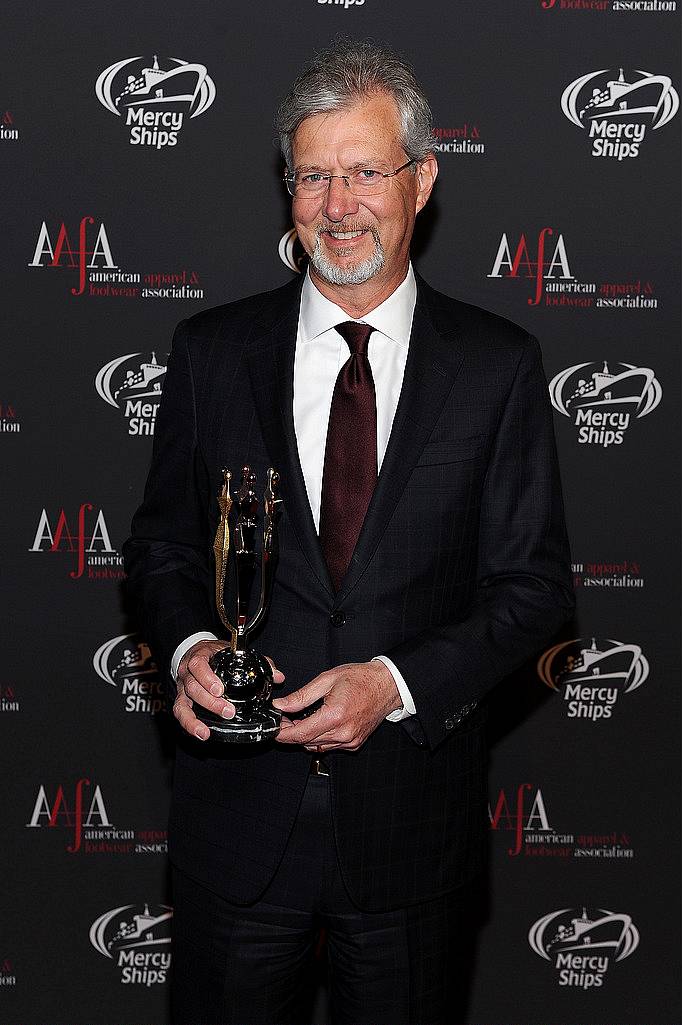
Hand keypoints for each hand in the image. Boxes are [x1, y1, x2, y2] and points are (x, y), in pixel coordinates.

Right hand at [174, 640, 284, 740]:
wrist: (196, 653)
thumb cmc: (214, 654)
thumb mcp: (233, 652)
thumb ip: (257, 662)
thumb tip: (278, 676)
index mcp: (199, 658)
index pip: (198, 665)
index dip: (207, 678)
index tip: (220, 690)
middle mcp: (187, 674)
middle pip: (193, 688)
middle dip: (210, 702)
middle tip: (228, 711)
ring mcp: (182, 688)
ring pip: (183, 704)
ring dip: (194, 719)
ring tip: (206, 732)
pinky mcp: (181, 700)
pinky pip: (180, 713)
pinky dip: (188, 725)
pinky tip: (200, 733)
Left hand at [273, 661, 401, 752]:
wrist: (387, 685)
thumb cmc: (361, 679)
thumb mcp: (327, 679)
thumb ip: (302, 696)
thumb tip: (282, 705)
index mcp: (335, 715)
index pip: (300, 734)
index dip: (283, 734)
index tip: (274, 729)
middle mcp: (343, 733)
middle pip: (306, 742)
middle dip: (291, 733)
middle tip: (284, 719)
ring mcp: (349, 741)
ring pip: (316, 746)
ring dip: (304, 736)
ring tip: (299, 720)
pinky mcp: (354, 744)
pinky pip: (329, 746)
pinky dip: (319, 738)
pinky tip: (318, 724)